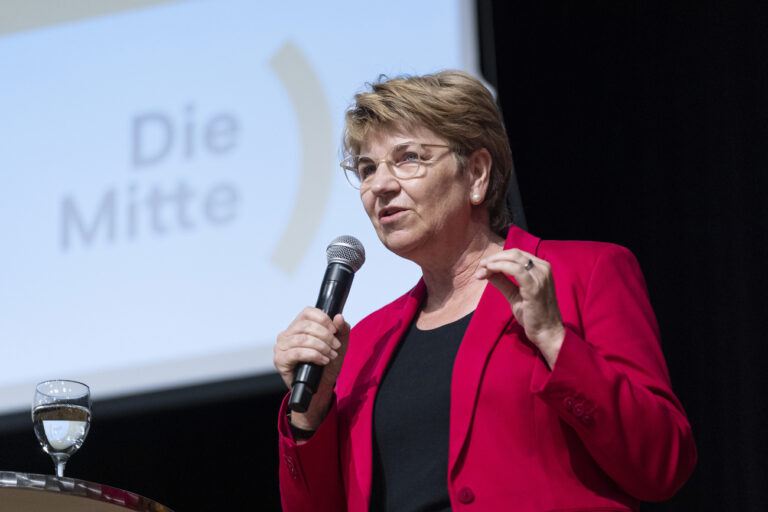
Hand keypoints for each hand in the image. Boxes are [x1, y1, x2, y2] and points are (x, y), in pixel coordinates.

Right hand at [274, 307, 349, 427]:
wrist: (321, 387)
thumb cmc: (327, 364)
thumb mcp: (339, 345)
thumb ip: (341, 330)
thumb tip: (339, 317)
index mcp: (298, 326)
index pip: (308, 312)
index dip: (323, 319)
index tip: (334, 330)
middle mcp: (286, 334)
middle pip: (306, 325)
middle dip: (325, 335)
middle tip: (336, 346)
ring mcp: (281, 347)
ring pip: (302, 339)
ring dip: (321, 346)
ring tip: (331, 355)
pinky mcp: (280, 360)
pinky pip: (297, 353)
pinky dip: (313, 355)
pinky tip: (322, 360)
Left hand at [475, 248, 564, 367]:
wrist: (546, 332)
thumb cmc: (533, 315)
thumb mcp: (514, 294)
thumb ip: (503, 281)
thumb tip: (486, 271)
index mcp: (540, 268)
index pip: (517, 255)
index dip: (498, 257)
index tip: (483, 265)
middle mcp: (543, 269)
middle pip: (514, 253)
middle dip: (495, 258)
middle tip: (480, 266)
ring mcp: (540, 277)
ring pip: (514, 259)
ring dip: (494, 262)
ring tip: (482, 270)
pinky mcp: (535, 287)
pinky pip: (515, 270)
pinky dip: (500, 267)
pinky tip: (489, 270)